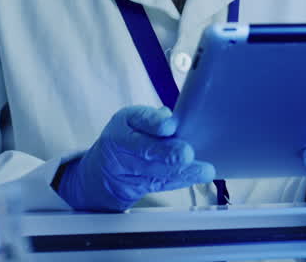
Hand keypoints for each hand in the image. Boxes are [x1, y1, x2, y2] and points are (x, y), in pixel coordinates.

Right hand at [56, 106, 214, 211]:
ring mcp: (126, 170)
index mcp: (125, 121)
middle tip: (186, 154)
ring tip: (203, 170)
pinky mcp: (134, 188)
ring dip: (182, 172)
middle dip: (168, 153)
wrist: (101, 170)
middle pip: (146, 150)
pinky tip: (196, 178)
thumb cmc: (129, 136)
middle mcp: (122, 146)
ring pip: (155, 172)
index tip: (169, 126)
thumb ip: (156, 118)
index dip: (155, 123)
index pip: (139, 120)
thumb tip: (170, 117)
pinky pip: (160, 185)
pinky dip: (180, 181)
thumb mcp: (136, 119)